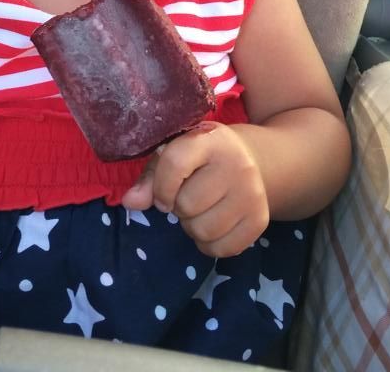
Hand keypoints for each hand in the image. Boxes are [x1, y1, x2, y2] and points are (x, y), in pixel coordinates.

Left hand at [121, 122, 269, 256]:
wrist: (253, 160)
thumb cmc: (203, 158)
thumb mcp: (176, 154)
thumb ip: (151, 177)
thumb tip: (130, 202)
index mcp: (210, 140)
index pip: (175, 164)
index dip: (161, 187)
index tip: (162, 196)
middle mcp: (236, 165)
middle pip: (188, 204)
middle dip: (179, 207)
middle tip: (188, 197)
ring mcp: (252, 193)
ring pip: (204, 230)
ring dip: (193, 227)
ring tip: (200, 210)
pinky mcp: (260, 219)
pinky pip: (223, 249)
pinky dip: (210, 244)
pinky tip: (214, 224)